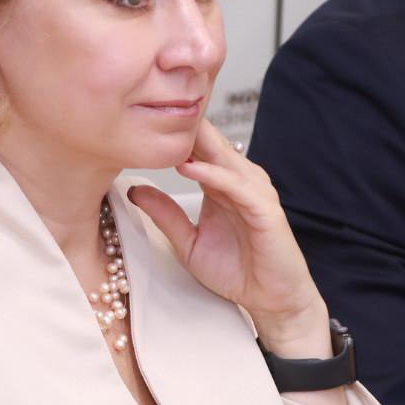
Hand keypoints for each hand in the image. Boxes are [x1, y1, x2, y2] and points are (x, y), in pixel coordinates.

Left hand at [128, 119, 329, 357]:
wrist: (271, 300)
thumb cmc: (236, 271)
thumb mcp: (188, 242)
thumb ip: (165, 214)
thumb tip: (133, 188)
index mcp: (222, 184)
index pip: (196, 148)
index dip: (171, 133)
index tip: (139, 117)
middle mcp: (239, 181)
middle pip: (209, 143)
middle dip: (182, 125)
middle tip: (149, 103)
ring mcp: (255, 192)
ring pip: (222, 158)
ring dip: (194, 143)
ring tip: (164, 128)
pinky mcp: (265, 209)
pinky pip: (236, 186)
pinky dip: (213, 175)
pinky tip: (188, 168)